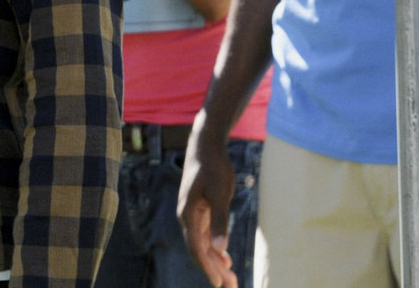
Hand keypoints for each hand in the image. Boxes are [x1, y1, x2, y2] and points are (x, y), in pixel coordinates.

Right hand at [177, 119, 238, 287]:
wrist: (205, 145)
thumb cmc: (214, 167)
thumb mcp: (220, 193)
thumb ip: (220, 220)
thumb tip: (220, 248)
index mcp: (188, 215)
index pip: (197, 249)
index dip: (208, 268)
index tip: (220, 284)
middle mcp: (186, 217)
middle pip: (198, 250)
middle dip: (214, 269)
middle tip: (232, 286)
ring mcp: (191, 213)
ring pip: (202, 243)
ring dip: (215, 261)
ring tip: (231, 277)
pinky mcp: (198, 209)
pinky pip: (204, 235)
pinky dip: (214, 248)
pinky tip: (224, 256)